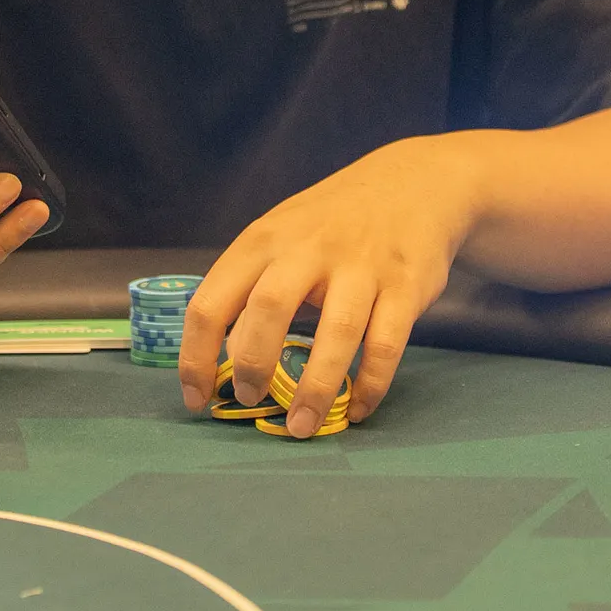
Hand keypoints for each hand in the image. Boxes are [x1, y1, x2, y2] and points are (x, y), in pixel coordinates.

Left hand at [177, 136, 485, 434]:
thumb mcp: (280, 235)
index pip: (212, 301)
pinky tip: (356, 409)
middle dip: (253, 365)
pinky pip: (386, 345)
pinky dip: (369, 385)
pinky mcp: (406, 286)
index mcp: (263, 240)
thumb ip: (251, 286)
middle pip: (269, 309)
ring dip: (315, 388)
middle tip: (250, 400)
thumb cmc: (331, 222)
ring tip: (301, 427)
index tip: (196, 399)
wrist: (414, 183)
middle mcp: (309, 249)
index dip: (195, 357)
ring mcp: (361, 266)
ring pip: (336, 333)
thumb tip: (220, 357)